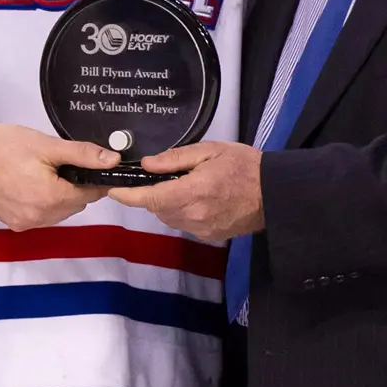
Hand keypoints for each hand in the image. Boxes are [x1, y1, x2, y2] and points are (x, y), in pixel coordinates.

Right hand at [0, 122, 118, 231]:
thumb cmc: (4, 145)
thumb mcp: (47, 145)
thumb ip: (83, 154)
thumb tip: (113, 161)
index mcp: (51, 199)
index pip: (90, 194)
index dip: (94, 177)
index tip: (91, 163)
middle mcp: (39, 218)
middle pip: (76, 204)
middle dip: (75, 184)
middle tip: (60, 162)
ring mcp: (25, 223)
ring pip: (60, 211)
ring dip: (60, 194)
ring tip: (43, 170)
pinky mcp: (13, 223)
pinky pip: (41, 215)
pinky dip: (44, 201)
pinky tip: (31, 182)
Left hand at [108, 141, 264, 241]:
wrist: (274, 194)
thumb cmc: (243, 165)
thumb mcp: (210, 150)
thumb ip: (176, 159)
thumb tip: (147, 165)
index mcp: (193, 191)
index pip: (151, 198)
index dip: (128, 196)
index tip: (113, 190)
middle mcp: (194, 215)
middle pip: (157, 209)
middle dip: (152, 195)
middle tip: (165, 177)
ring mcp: (202, 229)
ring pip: (169, 218)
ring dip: (167, 204)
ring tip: (185, 185)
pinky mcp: (209, 236)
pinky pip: (185, 224)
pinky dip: (183, 212)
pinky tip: (198, 198)